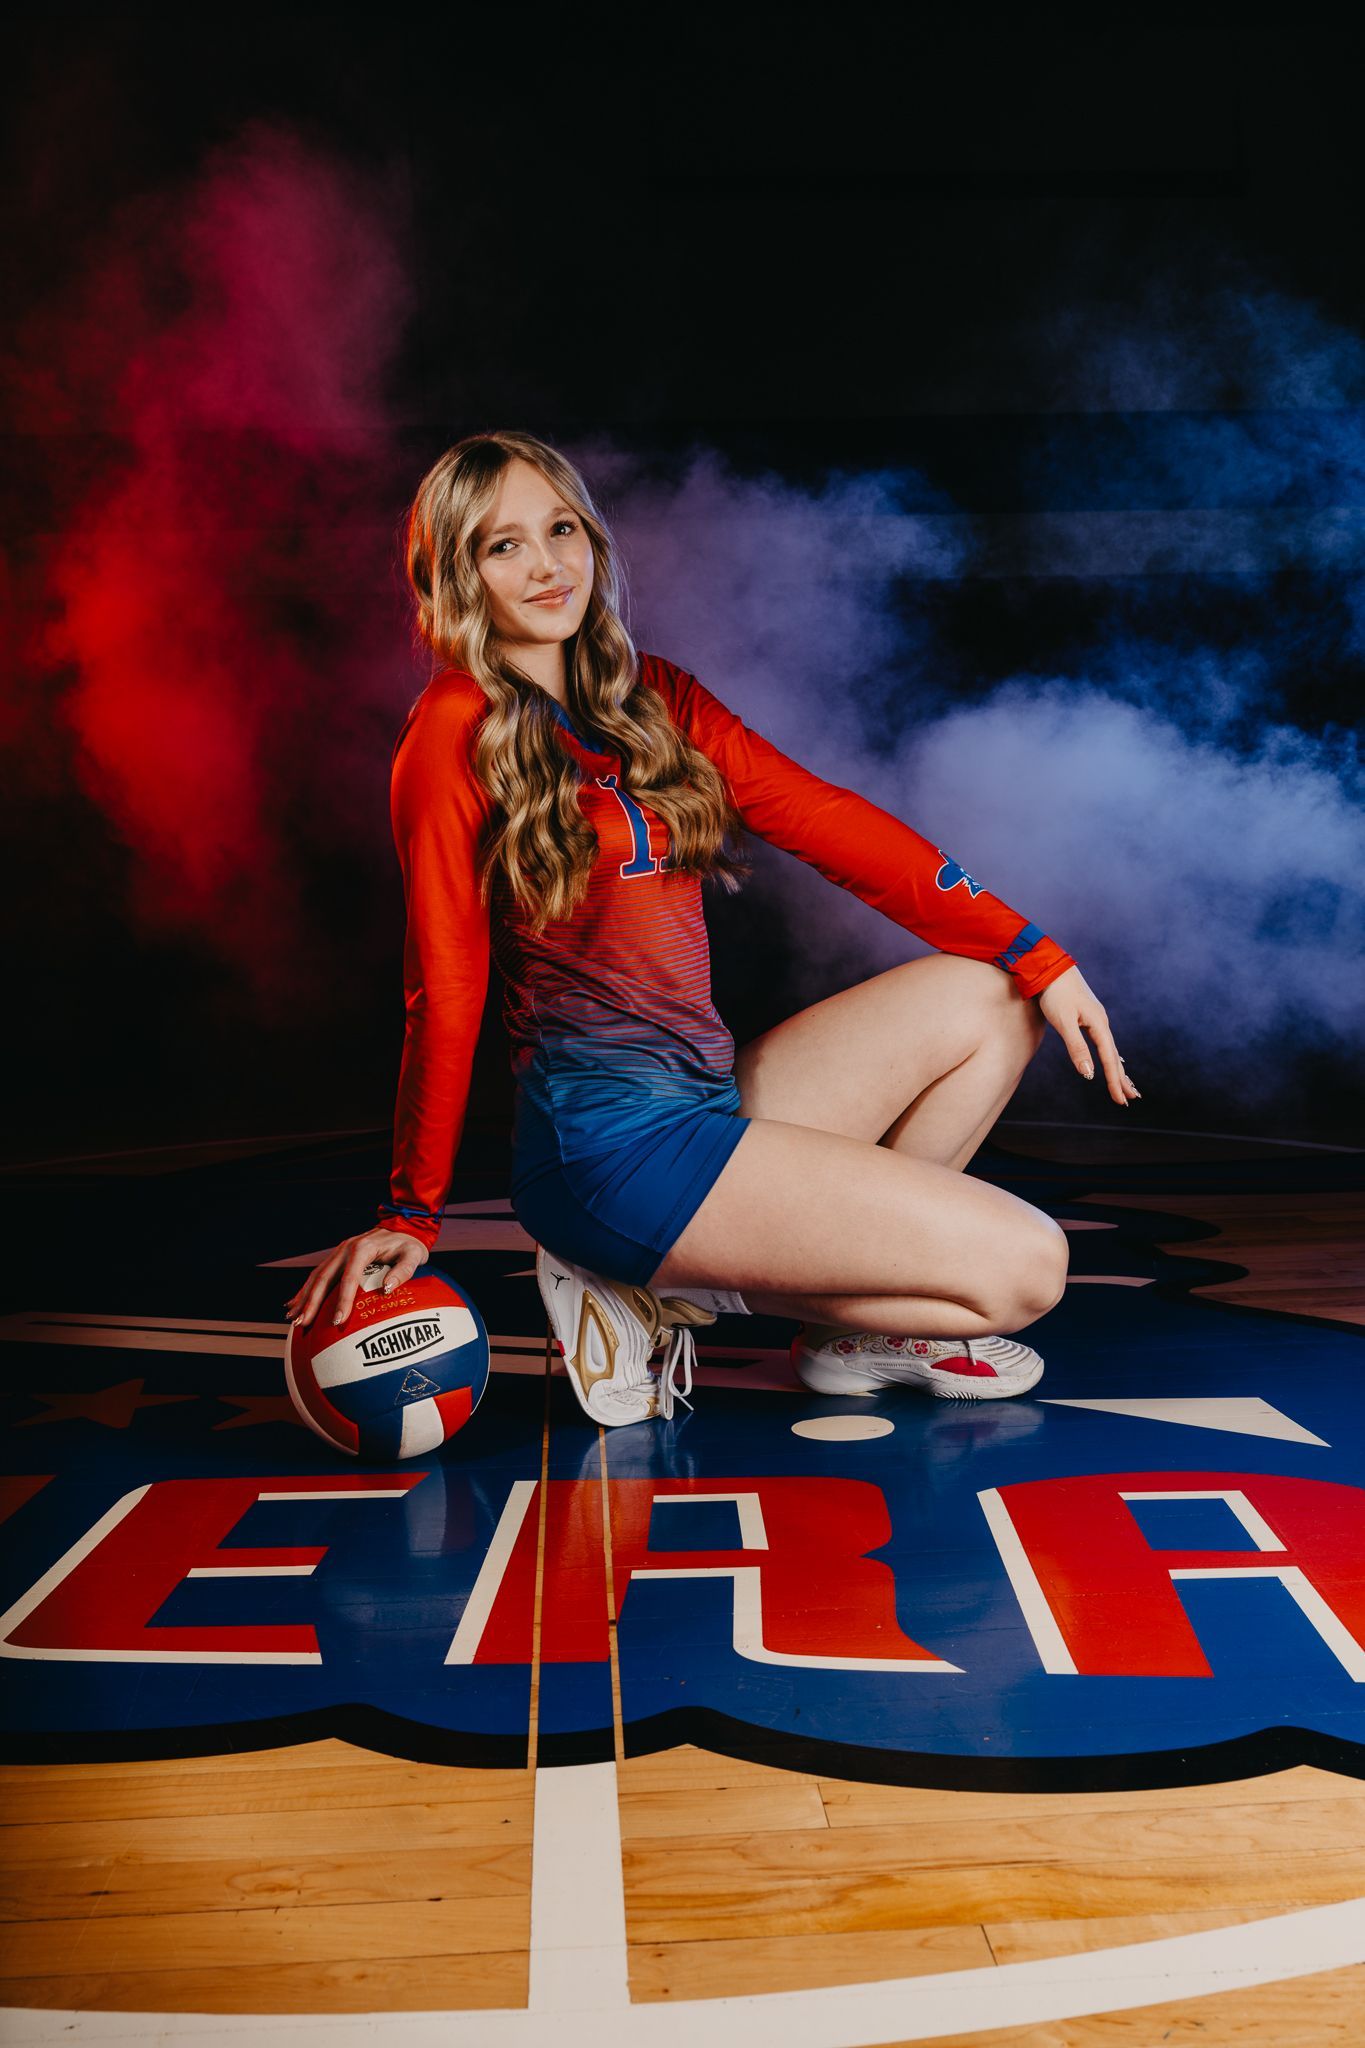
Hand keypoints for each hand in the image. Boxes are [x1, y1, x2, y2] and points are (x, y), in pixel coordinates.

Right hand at [283, 1229, 429, 1330]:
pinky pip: (318, 1274)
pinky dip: (306, 1290)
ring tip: (292, 1317)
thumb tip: (387, 1289)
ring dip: (303, 1297)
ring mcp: (339, 1252)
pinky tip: (295, 1303)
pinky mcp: (338, 1257)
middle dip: (311, 1302)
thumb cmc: (409, 1244)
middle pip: (324, 1278)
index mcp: (363, 1249)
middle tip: (302, 1323)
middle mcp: (346, 1248)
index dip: (342, 1300)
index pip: (349, 1278)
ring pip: (316, 1276)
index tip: (337, 1320)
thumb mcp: (414, 1255)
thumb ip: (403, 1271)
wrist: (403, 1226)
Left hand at [1037, 966, 1140, 1107]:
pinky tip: (1114, 1058)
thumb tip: (1089, 1074)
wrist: (1050, 967)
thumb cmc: (1054, 993)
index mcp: (1098, 1025)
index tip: (1121, 1101)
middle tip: (1131, 1099)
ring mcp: (1096, 1019)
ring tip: (1128, 1085)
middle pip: (1115, 1057)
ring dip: (1119, 1069)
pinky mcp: (1088, 1016)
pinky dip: (1111, 1055)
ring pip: (1110, 1050)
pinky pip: (1104, 1042)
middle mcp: (1101, 1022)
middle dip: (1122, 1079)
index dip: (1114, 1081)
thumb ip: (1076, 1048)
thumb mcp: (1063, 1022)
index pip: (1109, 1060)